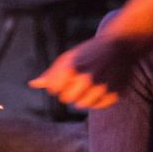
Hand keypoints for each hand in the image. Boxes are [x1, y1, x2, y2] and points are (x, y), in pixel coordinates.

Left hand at [29, 36, 144, 109]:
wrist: (120, 46)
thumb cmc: (89, 52)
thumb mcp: (68, 58)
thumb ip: (51, 73)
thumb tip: (32, 84)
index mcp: (71, 69)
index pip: (54, 89)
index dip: (58, 82)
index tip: (68, 74)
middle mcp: (86, 79)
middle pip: (67, 99)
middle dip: (70, 90)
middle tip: (80, 78)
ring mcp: (102, 88)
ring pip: (82, 105)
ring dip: (83, 96)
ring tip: (91, 82)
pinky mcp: (114, 94)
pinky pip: (98, 106)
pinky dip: (98, 99)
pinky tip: (102, 85)